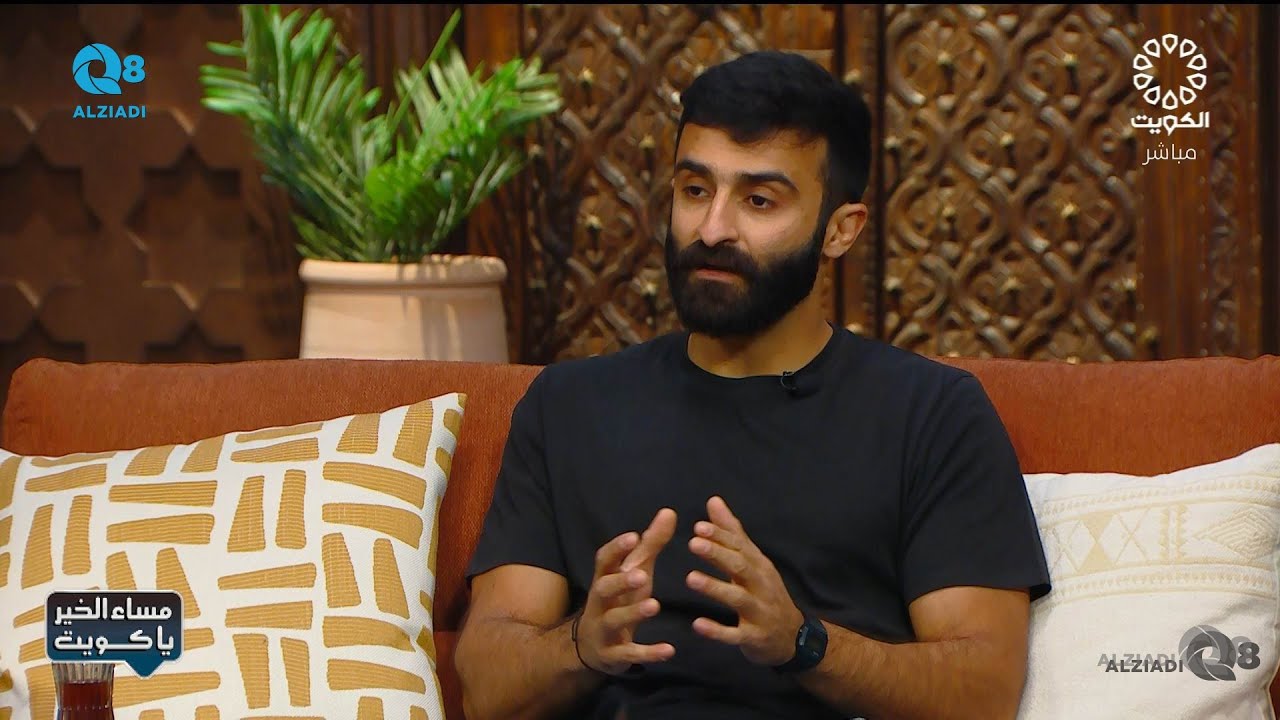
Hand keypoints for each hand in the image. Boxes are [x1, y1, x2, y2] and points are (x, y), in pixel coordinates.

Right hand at [575, 508, 677, 674]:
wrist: (593, 648)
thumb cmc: (619, 600)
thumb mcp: (636, 571)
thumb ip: (651, 544)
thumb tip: (669, 512)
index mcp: (605, 579)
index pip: (603, 561)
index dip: (616, 549)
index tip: (633, 536)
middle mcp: (600, 603)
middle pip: (602, 589)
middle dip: (619, 582)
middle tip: (641, 574)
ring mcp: (603, 630)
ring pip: (613, 620)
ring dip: (632, 614)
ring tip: (654, 605)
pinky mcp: (612, 655)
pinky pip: (628, 654)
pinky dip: (648, 653)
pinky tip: (669, 650)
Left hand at [685, 496, 803, 666]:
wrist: (793, 637)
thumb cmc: (766, 594)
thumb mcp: (753, 562)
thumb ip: (731, 533)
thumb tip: (713, 501)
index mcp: (759, 565)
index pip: (740, 547)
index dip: (720, 537)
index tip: (698, 527)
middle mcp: (761, 585)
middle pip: (741, 567)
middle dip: (718, 555)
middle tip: (693, 543)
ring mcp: (759, 612)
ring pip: (738, 598)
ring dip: (715, 588)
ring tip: (690, 578)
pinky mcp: (754, 637)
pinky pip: (735, 635)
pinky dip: (718, 631)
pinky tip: (698, 625)